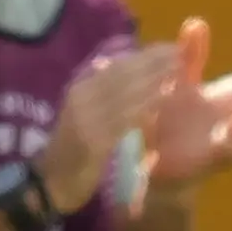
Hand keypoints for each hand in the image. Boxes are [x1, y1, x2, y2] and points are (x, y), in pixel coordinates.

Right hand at [39, 41, 176, 213]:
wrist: (50, 182)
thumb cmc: (72, 149)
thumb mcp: (83, 113)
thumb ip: (101, 93)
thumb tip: (118, 65)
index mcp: (79, 89)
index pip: (116, 65)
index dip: (145, 56)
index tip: (171, 47)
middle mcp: (80, 99)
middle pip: (122, 76)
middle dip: (153, 63)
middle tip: (180, 55)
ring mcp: (85, 120)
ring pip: (124, 94)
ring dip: (153, 81)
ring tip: (178, 72)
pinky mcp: (92, 142)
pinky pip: (122, 121)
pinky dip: (144, 108)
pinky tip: (162, 101)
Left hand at [140, 17, 231, 186]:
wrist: (154, 161)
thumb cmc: (173, 120)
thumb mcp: (179, 84)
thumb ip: (189, 57)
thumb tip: (196, 22)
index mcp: (231, 97)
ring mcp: (227, 140)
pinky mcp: (212, 161)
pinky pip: (229, 156)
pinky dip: (231, 148)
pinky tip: (229, 139)